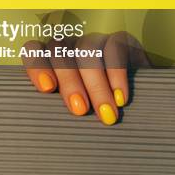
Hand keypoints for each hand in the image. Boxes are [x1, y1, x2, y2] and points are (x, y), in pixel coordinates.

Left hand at [22, 31, 148, 125]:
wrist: (140, 105)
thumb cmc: (98, 111)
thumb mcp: (78, 110)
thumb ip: (63, 110)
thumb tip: (53, 134)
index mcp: (51, 58)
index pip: (35, 51)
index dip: (37, 65)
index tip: (47, 88)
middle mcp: (70, 46)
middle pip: (60, 52)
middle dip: (70, 82)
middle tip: (80, 110)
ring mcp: (95, 40)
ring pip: (86, 49)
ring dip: (95, 83)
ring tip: (105, 112)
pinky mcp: (121, 40)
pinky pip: (115, 48)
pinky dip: (117, 74)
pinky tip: (120, 98)